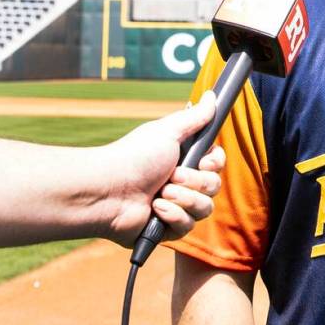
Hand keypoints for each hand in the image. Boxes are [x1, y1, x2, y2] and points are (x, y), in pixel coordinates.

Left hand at [102, 91, 225, 245]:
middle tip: (173, 176)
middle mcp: (182, 183)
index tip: (204, 161)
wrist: (108, 189)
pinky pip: (188, 226)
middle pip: (214, 186)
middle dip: (195, 182)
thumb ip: (195, 117)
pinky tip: (154, 209)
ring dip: (184, 199)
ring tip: (160, 194)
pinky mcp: (167, 228)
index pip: (217, 164)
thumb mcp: (168, 131)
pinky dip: (172, 215)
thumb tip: (213, 95)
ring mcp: (176, 206)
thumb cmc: (134, 156)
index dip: (215, 163)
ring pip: (205, 208)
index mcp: (184, 159)